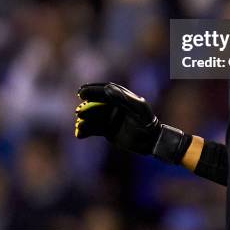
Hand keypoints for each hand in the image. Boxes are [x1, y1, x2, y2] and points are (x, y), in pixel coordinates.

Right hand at [75, 82, 191, 162]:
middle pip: (95, 104)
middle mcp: (113, 106)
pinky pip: (93, 129)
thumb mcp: (138, 108)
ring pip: (92, 117)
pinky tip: (79, 133)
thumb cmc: (146, 120)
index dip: (92, 91)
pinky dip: (85, 130)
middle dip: (85, 107)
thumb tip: (108, 89)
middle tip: (79, 111)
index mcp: (121, 96)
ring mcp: (109, 118)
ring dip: (84, 120)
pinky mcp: (107, 130)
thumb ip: (124, 98)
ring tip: (80, 125)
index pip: (103, 91)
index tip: (81, 92)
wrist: (151, 140)